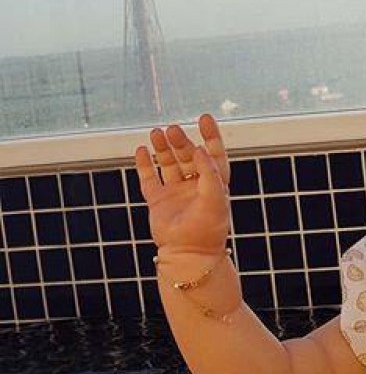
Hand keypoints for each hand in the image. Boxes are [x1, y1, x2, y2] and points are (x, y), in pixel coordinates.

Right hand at [135, 114, 231, 255]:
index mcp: (214, 186)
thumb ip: (210, 173)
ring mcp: (176, 194)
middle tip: (173, 130)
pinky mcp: (158, 201)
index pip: (214, 155)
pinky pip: (149, 178)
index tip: (204, 118)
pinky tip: (141, 150)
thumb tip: (201, 148)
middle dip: (182, 141)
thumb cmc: (207, 230)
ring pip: (169, 164)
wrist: (188, 255)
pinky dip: (144, 164)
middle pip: (189, 156)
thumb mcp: (215, 199)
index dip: (211, 136)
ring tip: (157, 133)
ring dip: (163, 148)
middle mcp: (195, 188)